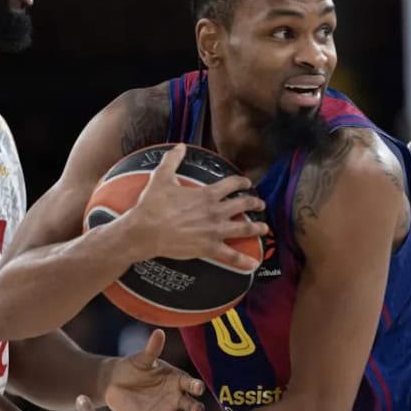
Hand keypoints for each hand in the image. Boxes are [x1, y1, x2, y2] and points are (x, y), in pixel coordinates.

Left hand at [103, 330, 205, 410]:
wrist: (113, 383)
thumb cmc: (132, 367)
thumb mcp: (142, 359)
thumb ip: (152, 349)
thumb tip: (158, 332)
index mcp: (177, 380)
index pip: (192, 384)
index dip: (197, 386)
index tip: (198, 388)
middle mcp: (176, 397)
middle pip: (192, 405)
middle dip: (197, 409)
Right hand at [120, 144, 269, 270]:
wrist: (145, 231)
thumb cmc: (152, 206)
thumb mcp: (161, 178)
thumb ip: (172, 160)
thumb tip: (179, 146)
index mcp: (207, 194)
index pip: (232, 184)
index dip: (242, 182)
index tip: (247, 182)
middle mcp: (215, 211)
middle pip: (243, 204)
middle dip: (255, 203)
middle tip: (260, 204)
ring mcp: (215, 231)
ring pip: (244, 228)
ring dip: (257, 228)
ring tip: (264, 228)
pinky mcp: (209, 248)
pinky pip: (231, 256)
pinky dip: (243, 260)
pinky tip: (253, 264)